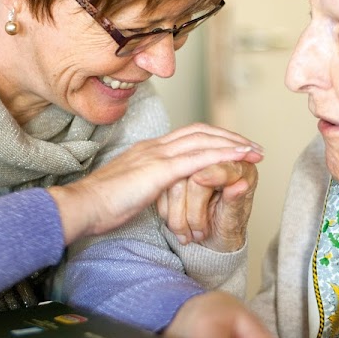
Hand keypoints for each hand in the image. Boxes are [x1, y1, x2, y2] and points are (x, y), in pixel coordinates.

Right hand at [47, 124, 262, 244]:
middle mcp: (154, 146)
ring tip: (255, 151)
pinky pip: (199, 158)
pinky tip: (240, 158)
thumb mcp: (130, 190)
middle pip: (200, 131)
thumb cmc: (101, 205)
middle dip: (229, 137)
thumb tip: (159, 190)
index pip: (186, 136)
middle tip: (252, 146)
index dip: (212, 138)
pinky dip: (223, 155)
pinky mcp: (159, 170)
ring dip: (232, 144)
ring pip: (203, 141)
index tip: (232, 146)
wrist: (83, 206)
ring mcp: (157, 155)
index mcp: (147, 150)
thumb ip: (147, 184)